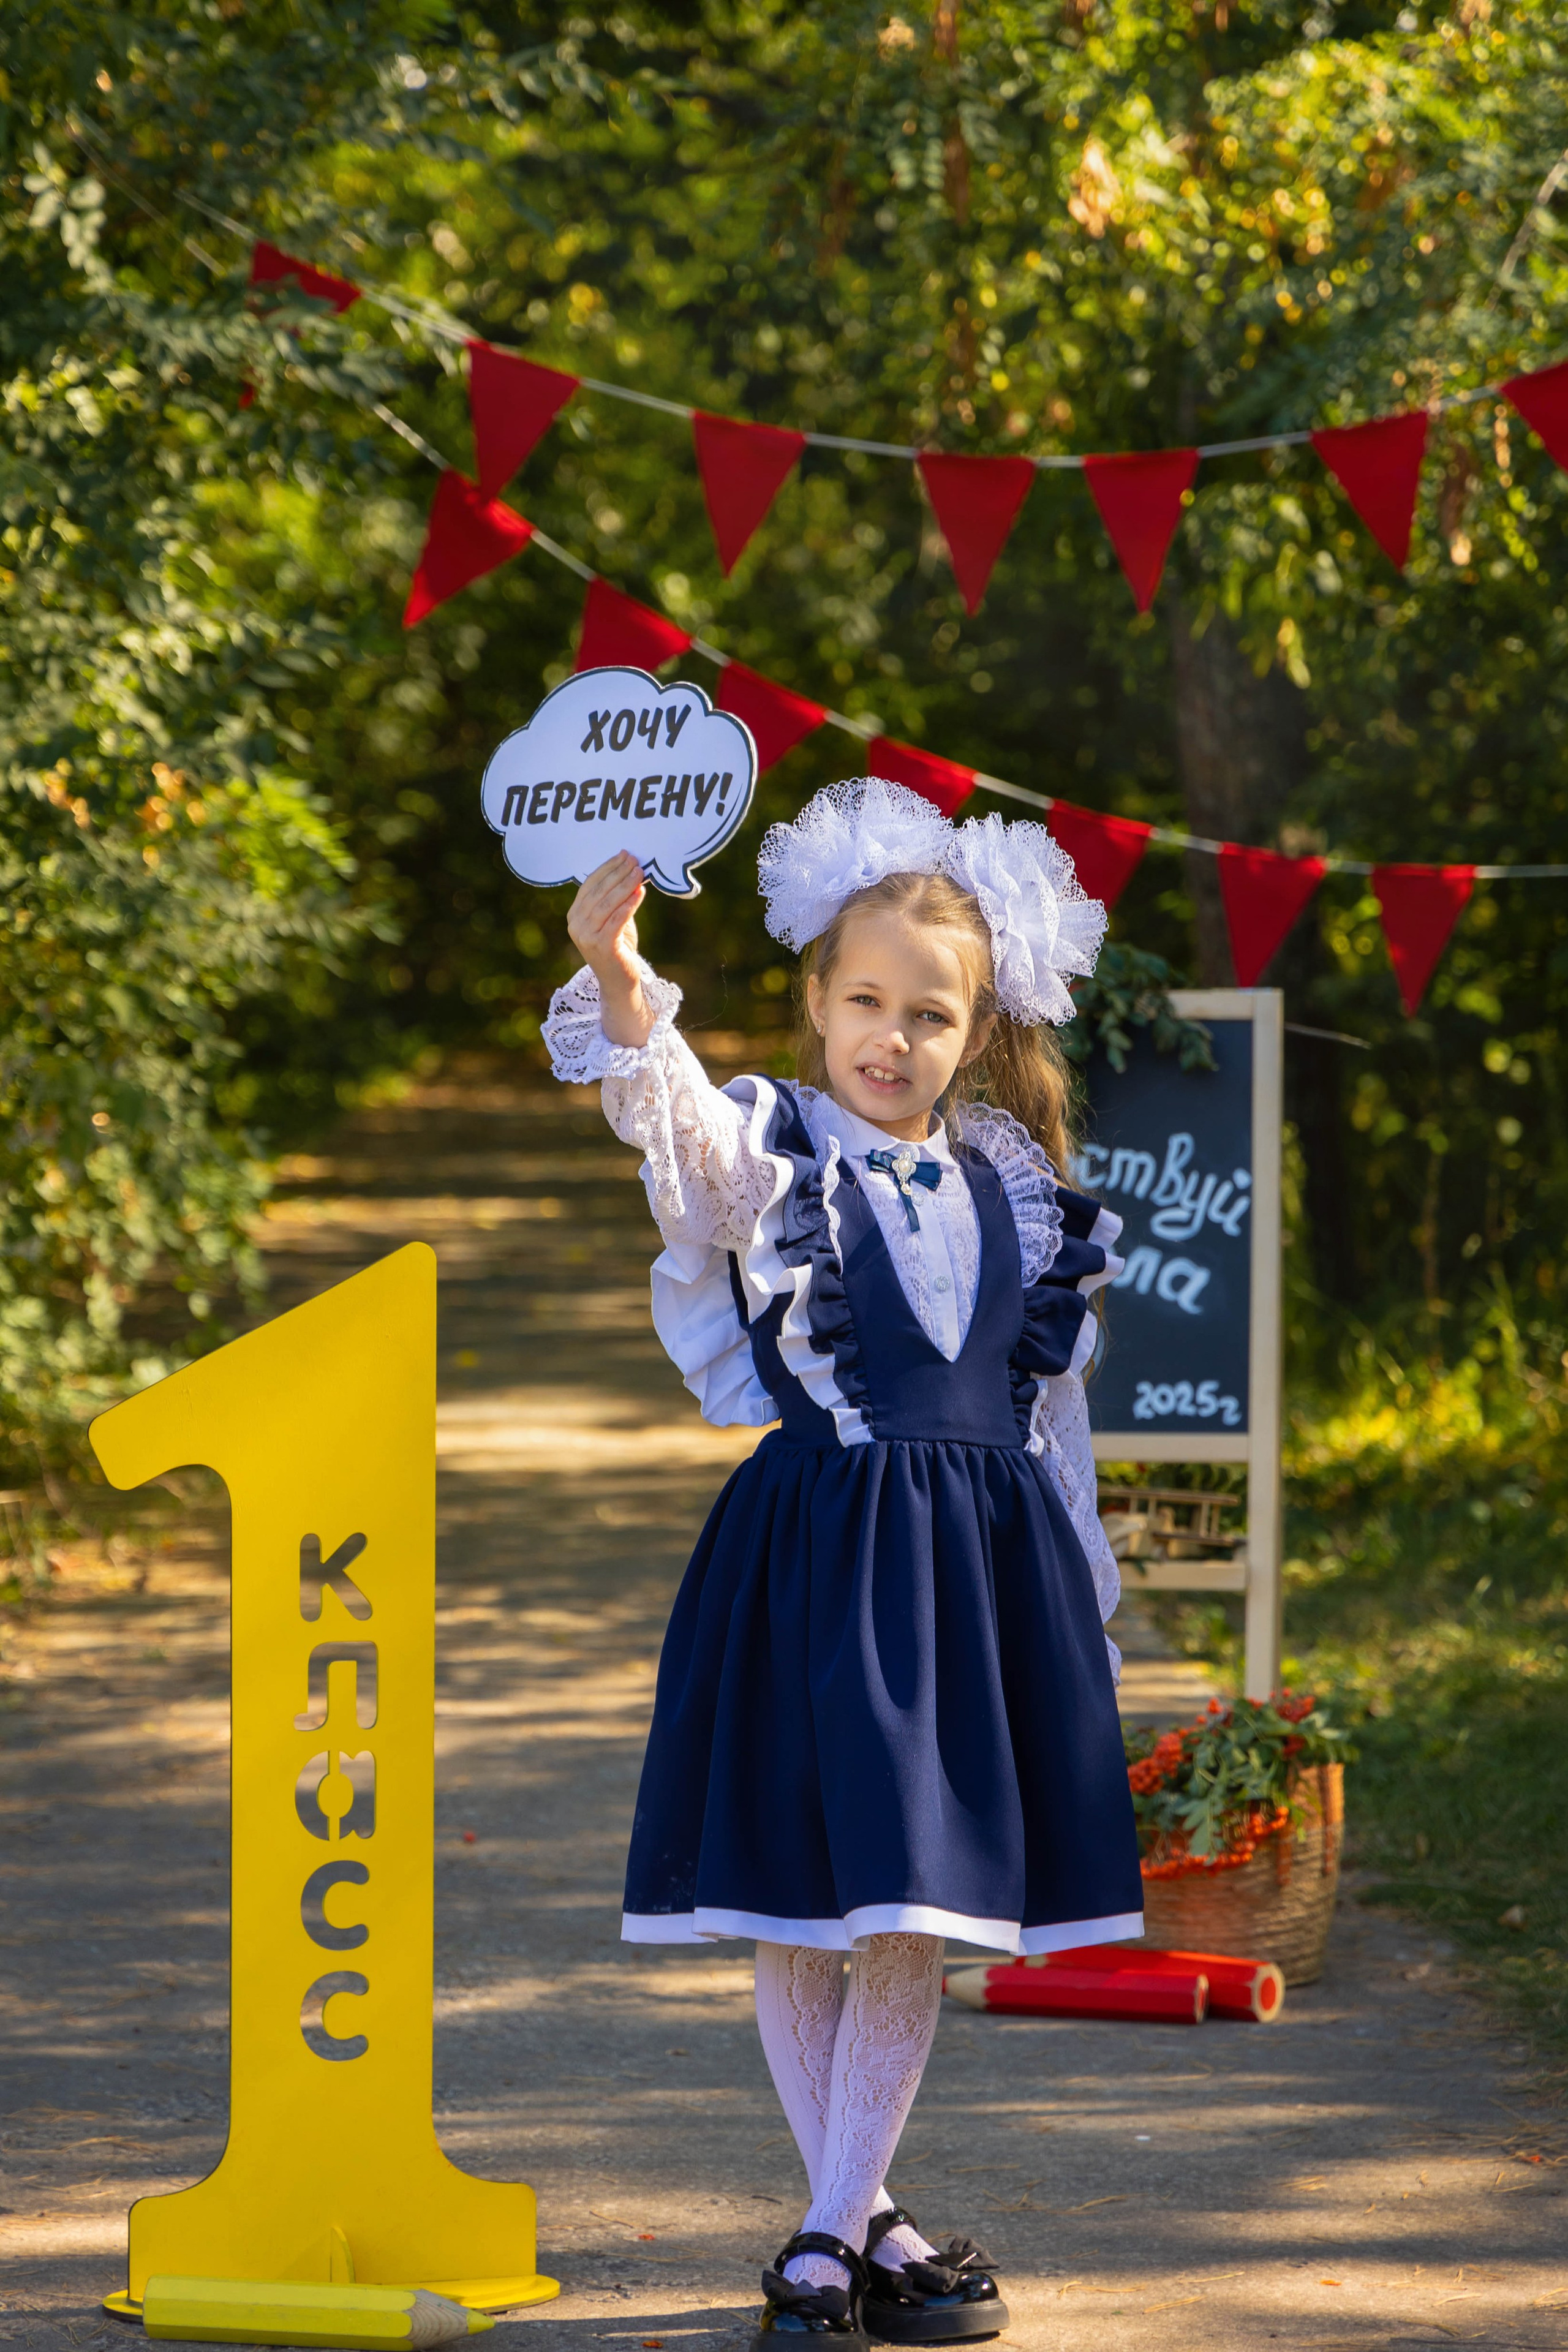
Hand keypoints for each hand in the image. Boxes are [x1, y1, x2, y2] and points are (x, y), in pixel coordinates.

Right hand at [566, 851, 653, 1046]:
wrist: (619, 982)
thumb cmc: (618, 947)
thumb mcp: (613, 918)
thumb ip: (615, 897)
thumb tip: (629, 868)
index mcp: (575, 915)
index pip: (589, 884)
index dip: (607, 868)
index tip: (624, 855)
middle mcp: (576, 925)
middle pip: (598, 892)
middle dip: (618, 873)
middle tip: (635, 860)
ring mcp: (586, 937)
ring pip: (607, 904)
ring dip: (624, 885)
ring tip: (640, 872)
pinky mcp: (602, 946)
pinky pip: (616, 920)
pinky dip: (629, 904)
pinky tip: (640, 892)